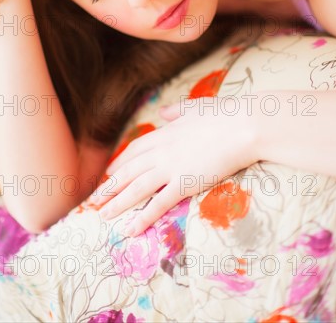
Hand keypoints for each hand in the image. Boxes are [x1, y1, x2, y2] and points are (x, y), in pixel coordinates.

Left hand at [98, 97, 258, 236]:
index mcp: (164, 134)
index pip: (134, 150)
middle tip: (94, 200)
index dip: (120, 163)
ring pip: (136, 188)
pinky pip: (158, 204)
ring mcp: (170, 168)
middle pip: (128, 171)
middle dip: (109, 186)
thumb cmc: (223, 114)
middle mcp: (161, 151)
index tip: (110, 173)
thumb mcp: (194, 107)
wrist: (242, 126)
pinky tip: (130, 229)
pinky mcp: (184, 183)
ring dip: (117, 203)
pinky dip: (142, 217)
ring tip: (102, 215)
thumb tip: (163, 111)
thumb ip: (175, 111)